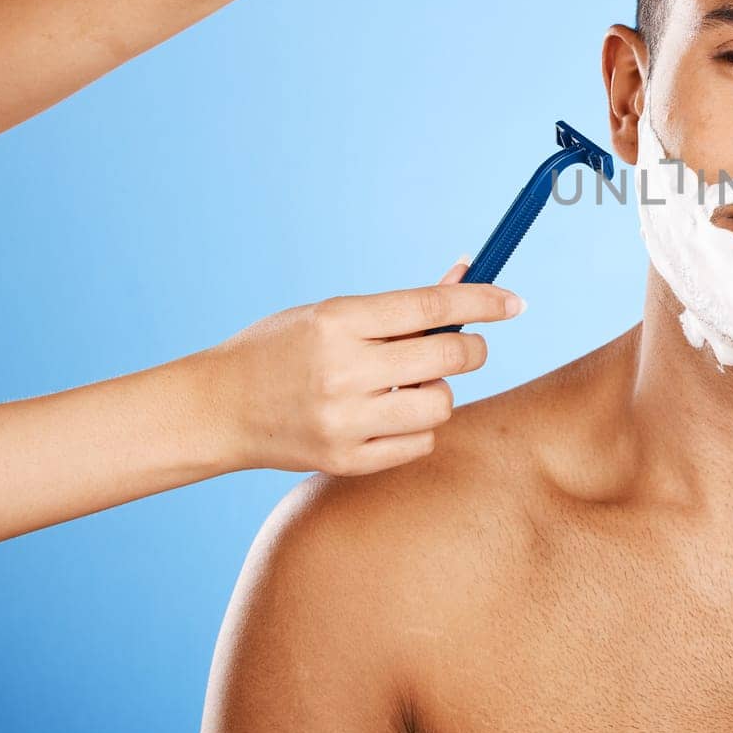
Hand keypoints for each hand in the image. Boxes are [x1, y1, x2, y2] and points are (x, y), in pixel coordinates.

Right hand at [201, 261, 523, 474]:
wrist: (217, 409)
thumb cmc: (282, 349)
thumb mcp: (332, 313)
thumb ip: (400, 306)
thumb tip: (468, 272)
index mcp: (337, 321)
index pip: (431, 305)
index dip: (483, 299)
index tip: (516, 302)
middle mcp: (342, 370)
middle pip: (448, 355)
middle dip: (472, 348)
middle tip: (465, 346)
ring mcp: (343, 420)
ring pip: (441, 402)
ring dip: (439, 390)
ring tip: (408, 384)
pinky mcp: (344, 460)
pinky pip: (420, 442)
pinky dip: (418, 426)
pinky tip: (390, 415)